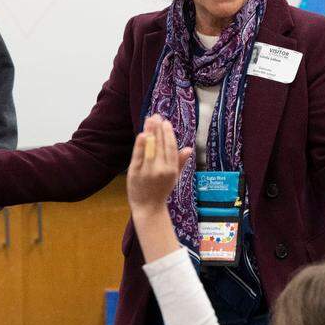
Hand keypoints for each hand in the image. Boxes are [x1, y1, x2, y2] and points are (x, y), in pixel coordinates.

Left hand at [127, 115, 192, 262]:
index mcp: (172, 170)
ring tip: (149, 120)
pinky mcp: (135, 173)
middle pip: (160, 145)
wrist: (148, 208)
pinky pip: (138, 156)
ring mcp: (147, 171)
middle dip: (158, 129)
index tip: (166, 122)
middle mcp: (161, 169)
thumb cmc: (161, 191)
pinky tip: (142, 134)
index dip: (168, 134)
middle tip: (156, 116)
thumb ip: (180, 162)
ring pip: (150, 148)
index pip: (170, 147)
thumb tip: (188, 148)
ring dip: (150, 132)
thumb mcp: (174, 177)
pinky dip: (140, 145)